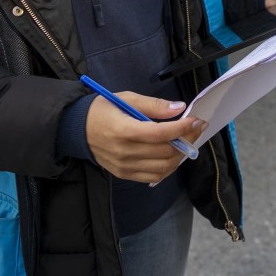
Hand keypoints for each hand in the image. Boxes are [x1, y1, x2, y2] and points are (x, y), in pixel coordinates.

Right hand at [85, 92, 206, 182]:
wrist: (77, 129)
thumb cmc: (103, 110)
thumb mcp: (127, 99)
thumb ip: (154, 105)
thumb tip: (179, 108)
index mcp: (123, 130)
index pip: (160, 134)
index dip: (183, 128)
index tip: (197, 120)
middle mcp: (124, 152)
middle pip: (165, 152)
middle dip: (187, 140)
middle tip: (197, 128)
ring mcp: (124, 166)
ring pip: (163, 167)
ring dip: (181, 155)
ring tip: (188, 141)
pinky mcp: (124, 174)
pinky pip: (153, 177)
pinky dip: (168, 168)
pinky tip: (174, 155)